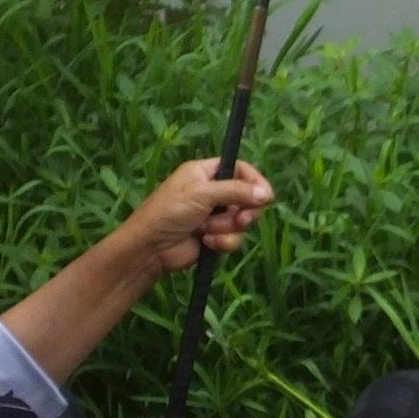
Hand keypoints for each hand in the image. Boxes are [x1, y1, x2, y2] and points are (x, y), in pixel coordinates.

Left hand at [125, 159, 275, 273]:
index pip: (240, 169)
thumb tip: (267, 194)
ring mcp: (213, 215)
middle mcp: (212, 191)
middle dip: (243, 211)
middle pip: (246, 197)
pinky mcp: (214, 236)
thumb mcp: (202, 194)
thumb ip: (236, 191)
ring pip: (241, 220)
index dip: (255, 181)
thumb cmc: (170, 212)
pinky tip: (206, 242)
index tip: (267, 196)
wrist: (150, 248)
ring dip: (226, 228)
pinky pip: (233, 237)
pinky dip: (223, 241)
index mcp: (205, 172)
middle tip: (239, 219)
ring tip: (206, 230)